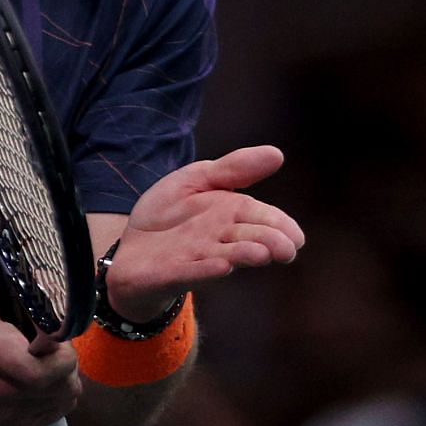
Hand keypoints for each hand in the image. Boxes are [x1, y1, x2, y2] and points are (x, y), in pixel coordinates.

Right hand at [0, 290, 80, 425]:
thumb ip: (19, 291)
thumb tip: (51, 269)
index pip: (47, 365)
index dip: (60, 350)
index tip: (54, 338)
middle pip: (62, 383)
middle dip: (66, 364)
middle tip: (57, 351)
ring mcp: (7, 416)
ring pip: (64, 399)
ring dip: (65, 381)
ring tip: (50, 366)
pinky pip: (57, 414)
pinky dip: (57, 398)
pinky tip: (43, 385)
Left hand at [106, 145, 302, 321]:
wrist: (129, 248)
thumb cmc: (169, 215)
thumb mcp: (197, 180)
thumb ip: (233, 169)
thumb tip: (277, 154)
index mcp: (230, 215)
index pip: (261, 218)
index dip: (280, 226)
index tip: (296, 236)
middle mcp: (219, 239)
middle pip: (249, 239)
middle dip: (268, 242)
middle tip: (288, 249)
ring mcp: (196, 258)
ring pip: (225, 257)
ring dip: (243, 255)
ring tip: (261, 254)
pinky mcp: (171, 272)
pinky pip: (190, 272)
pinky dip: (205, 270)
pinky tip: (222, 266)